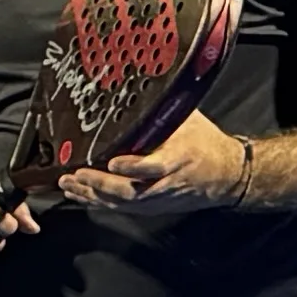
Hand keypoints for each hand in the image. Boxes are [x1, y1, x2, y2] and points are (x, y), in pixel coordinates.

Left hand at [58, 110, 242, 211]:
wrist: (228, 175)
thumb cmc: (206, 143)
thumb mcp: (189, 120)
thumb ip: (163, 111)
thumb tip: (138, 88)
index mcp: (179, 157)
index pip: (155, 166)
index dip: (133, 167)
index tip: (112, 162)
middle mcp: (168, 182)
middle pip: (131, 191)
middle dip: (99, 185)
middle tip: (74, 175)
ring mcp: (160, 198)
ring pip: (123, 203)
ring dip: (93, 196)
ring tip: (68, 185)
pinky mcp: (154, 206)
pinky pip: (123, 208)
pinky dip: (99, 203)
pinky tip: (81, 196)